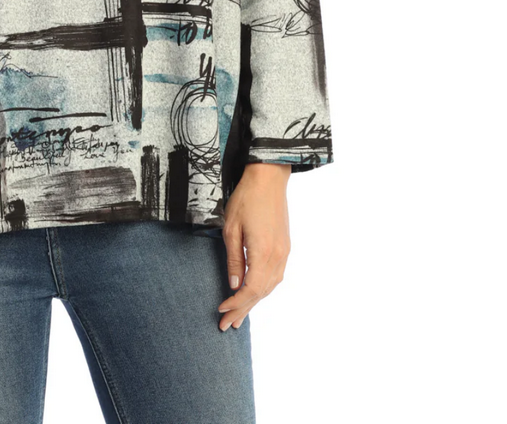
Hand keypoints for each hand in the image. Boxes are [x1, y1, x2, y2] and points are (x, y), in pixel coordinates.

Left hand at [217, 162, 291, 330]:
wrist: (269, 178)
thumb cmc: (246, 199)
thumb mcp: (231, 228)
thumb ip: (234, 259)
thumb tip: (233, 285)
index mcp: (263, 253)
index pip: (251, 290)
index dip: (236, 304)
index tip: (221, 312)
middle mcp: (278, 257)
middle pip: (261, 293)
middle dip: (243, 310)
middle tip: (227, 326)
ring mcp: (284, 252)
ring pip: (270, 287)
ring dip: (254, 302)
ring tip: (239, 316)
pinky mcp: (285, 246)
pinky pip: (275, 276)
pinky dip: (263, 289)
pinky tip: (254, 293)